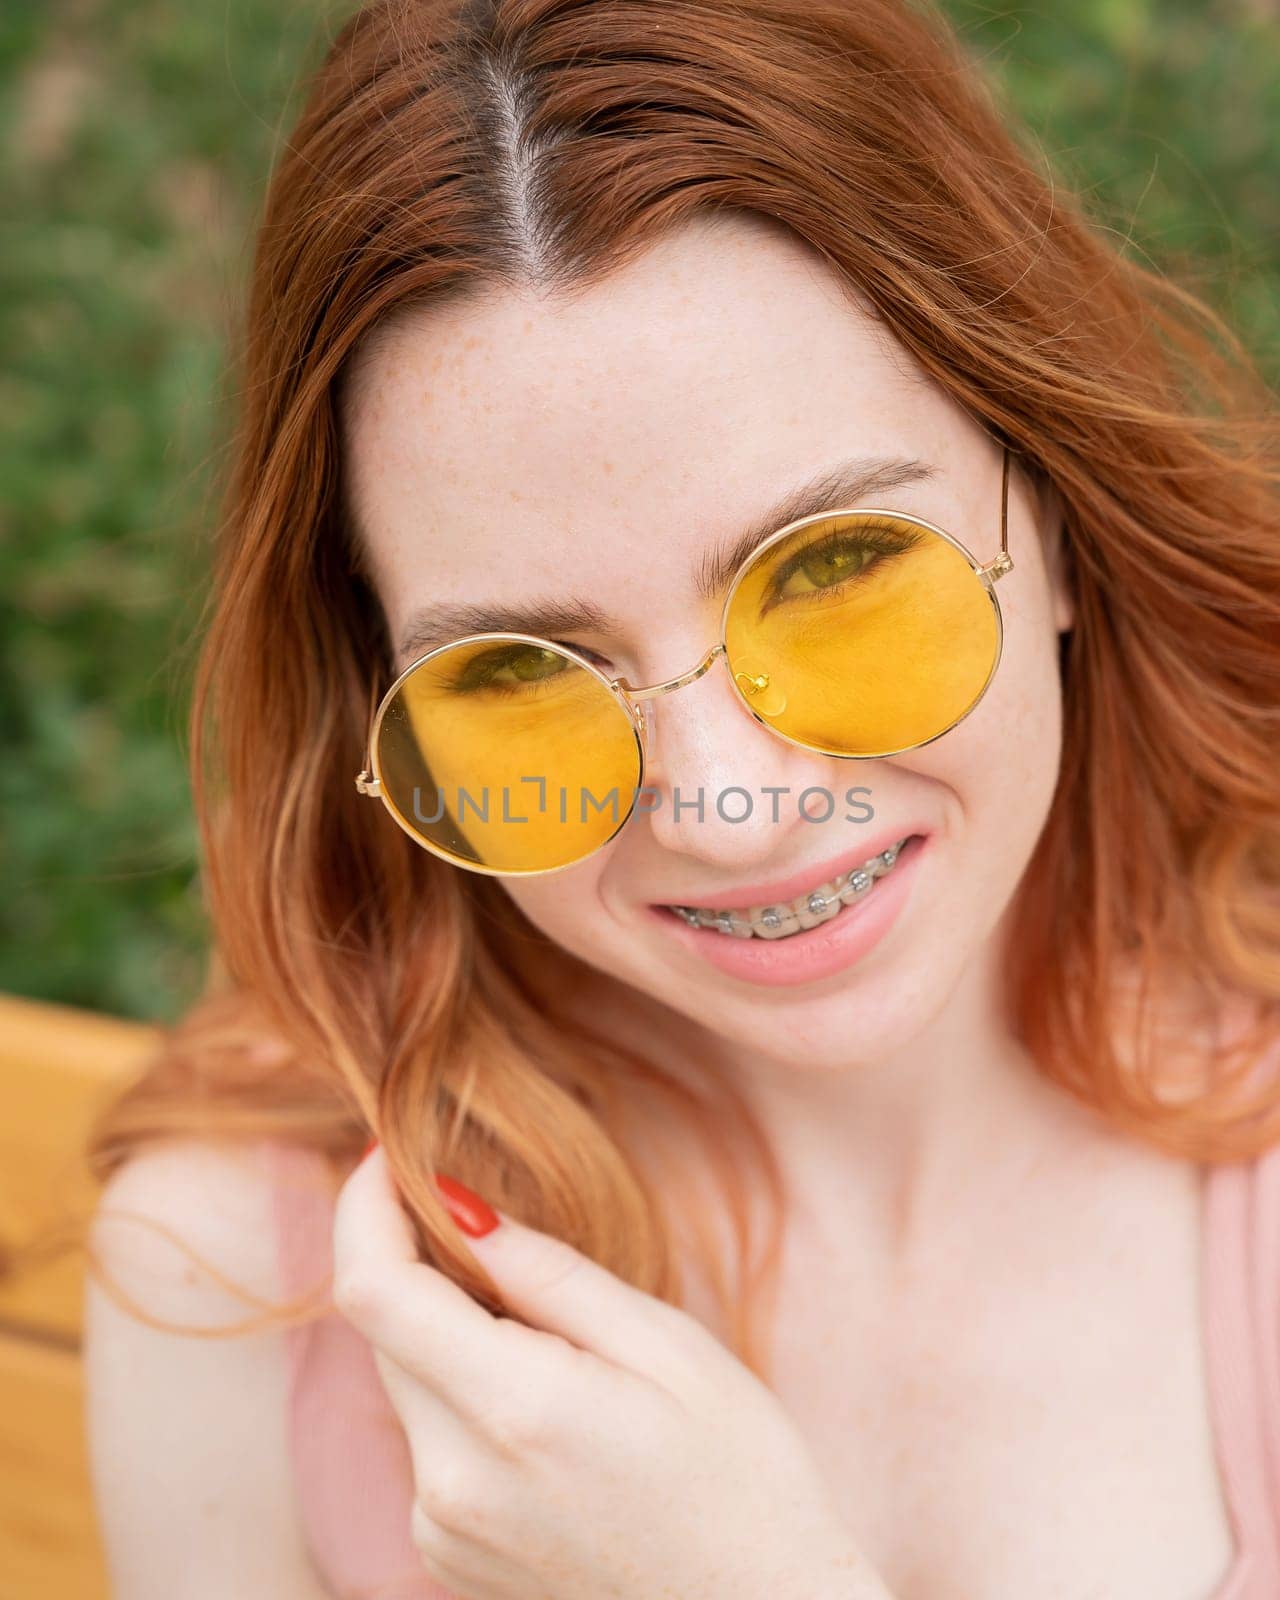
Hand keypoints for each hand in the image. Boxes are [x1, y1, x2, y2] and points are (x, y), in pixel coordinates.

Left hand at [331, 1145, 894, 1599]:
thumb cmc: (739, 1476)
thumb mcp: (666, 1344)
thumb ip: (549, 1272)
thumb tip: (457, 1206)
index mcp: (512, 1410)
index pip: (374, 1289)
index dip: (364, 1206)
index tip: (389, 1155)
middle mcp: (451, 1480)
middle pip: (382, 1330)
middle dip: (414, 1258)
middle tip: (482, 1216)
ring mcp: (441, 1529)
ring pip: (403, 1381)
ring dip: (443, 1328)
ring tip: (549, 1330)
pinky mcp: (446, 1554)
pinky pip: (426, 1439)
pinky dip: (459, 1391)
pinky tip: (542, 1399)